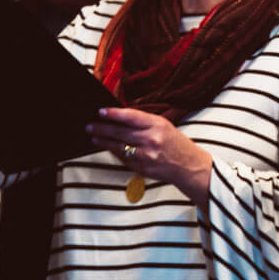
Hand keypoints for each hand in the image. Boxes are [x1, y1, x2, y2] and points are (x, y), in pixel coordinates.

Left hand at [87, 106, 212, 204]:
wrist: (189, 166)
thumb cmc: (177, 144)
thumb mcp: (164, 126)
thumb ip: (143, 122)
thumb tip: (119, 118)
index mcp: (158, 125)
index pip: (130, 116)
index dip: (113, 114)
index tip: (100, 111)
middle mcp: (151, 140)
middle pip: (120, 132)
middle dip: (101, 128)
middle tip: (90, 126)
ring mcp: (145, 155)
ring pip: (117, 146)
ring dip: (103, 141)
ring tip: (94, 137)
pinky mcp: (141, 168)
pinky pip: (122, 158)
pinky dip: (113, 152)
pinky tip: (107, 147)